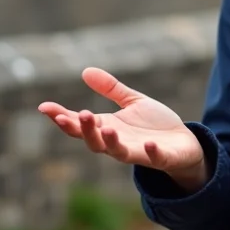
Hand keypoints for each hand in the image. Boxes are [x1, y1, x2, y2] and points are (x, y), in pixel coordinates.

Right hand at [38, 67, 207, 190]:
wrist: (185, 145)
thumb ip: (111, 89)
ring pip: (117, 152)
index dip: (62, 117)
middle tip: (78, 115)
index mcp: (108, 127)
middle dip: (84, 130)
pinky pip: (153, 158)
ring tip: (106, 128)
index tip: (44, 107)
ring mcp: (137, 152)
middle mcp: (118, 142)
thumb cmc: (154, 125)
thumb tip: (85, 71)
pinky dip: (150, 152)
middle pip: (93, 141)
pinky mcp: (160, 157)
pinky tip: (148, 145)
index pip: (80, 124)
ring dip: (109, 142)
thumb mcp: (132, 102)